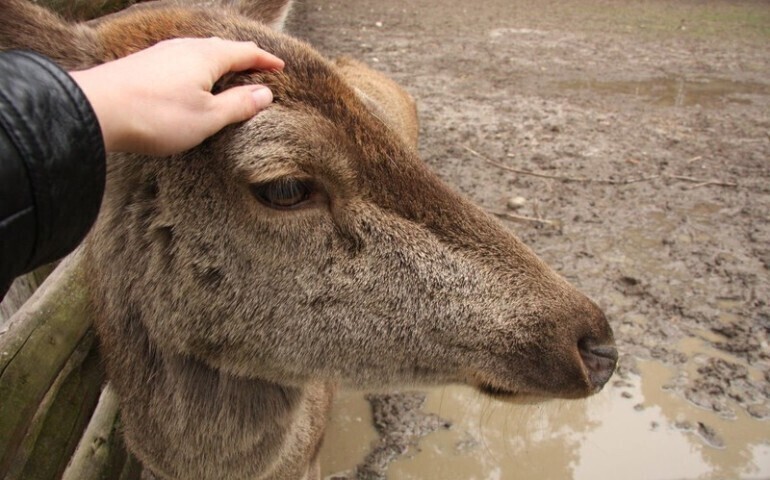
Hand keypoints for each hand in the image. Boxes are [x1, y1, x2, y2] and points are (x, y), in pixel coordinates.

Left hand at [70, 37, 283, 155]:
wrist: (96, 110)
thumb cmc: (157, 115)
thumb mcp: (207, 118)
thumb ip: (238, 105)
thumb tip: (264, 94)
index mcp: (207, 55)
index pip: (246, 51)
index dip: (266, 60)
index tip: (281, 68)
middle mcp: (185, 47)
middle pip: (223, 47)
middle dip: (244, 57)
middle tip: (259, 69)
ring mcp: (162, 53)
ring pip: (200, 52)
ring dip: (220, 62)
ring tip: (229, 75)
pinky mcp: (144, 64)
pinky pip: (182, 60)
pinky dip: (198, 68)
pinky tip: (193, 81)